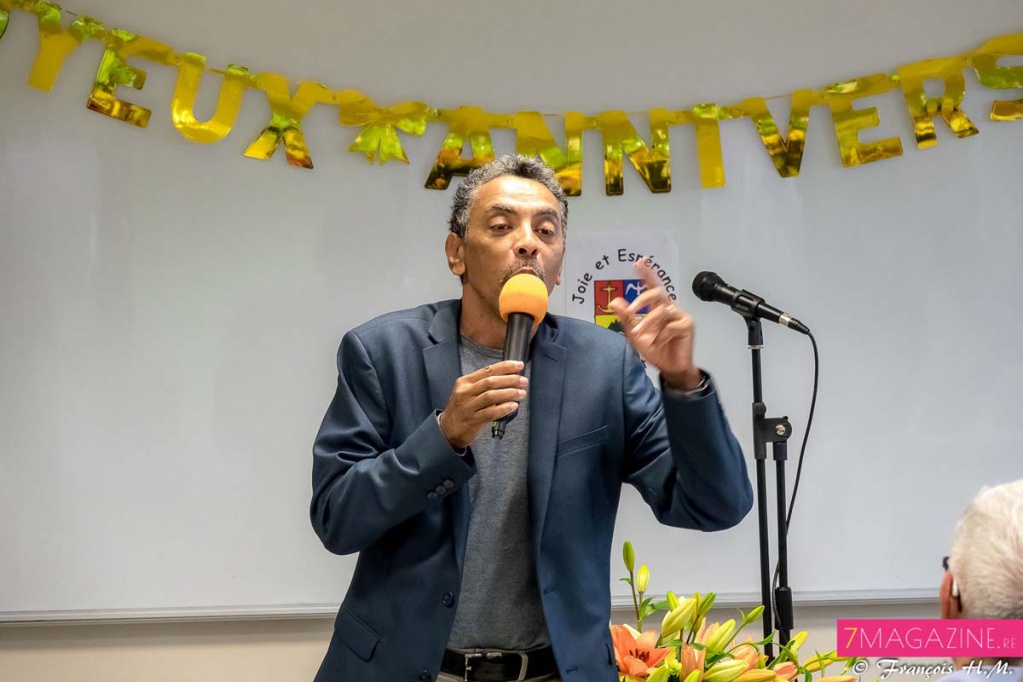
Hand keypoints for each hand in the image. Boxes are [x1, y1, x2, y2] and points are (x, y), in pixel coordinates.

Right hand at [438, 361, 527, 448]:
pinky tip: (513, 406)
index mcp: (465, 382)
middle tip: (523, 381)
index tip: (519, 365)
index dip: (505, 367)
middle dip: (510, 380)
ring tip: (521, 393)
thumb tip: (509, 377)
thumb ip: (484, 384)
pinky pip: (490, 413)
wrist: (448, 429)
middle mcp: (465, 392)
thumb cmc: (463, 408)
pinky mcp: (472, 420)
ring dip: (509, 393)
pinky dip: (503, 409)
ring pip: (491, 396)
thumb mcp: (468, 392)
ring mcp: (468, 407)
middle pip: (490, 382)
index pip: (488, 370)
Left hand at [609, 262, 700, 390]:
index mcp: (657, 308)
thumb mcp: (635, 334)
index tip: (639, 261)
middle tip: (630, 312)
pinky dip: (661, 336)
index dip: (646, 273)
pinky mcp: (687, 325)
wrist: (668, 368)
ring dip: (647, 323)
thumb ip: (626, 318)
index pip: (651, 286)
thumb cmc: (655, 349)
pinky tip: (659, 343)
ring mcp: (680, 316)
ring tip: (640, 334)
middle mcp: (669, 308)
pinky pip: (670, 326)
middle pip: (657, 293)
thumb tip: (614, 301)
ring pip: (661, 311)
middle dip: (641, 301)